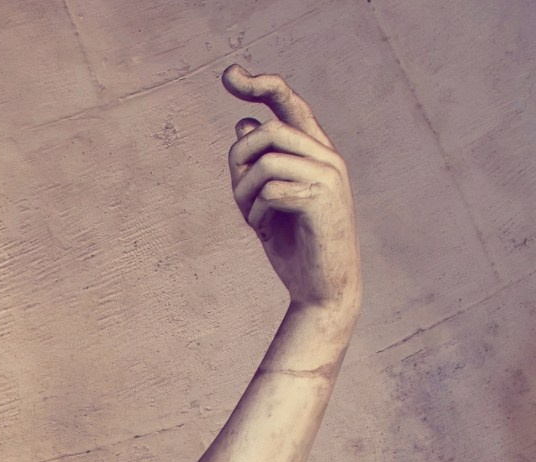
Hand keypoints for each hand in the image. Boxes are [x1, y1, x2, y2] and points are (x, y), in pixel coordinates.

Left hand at [223, 67, 360, 323]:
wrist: (322, 291)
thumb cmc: (297, 248)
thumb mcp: (270, 202)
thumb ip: (260, 165)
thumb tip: (243, 125)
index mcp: (316, 151)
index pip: (288, 102)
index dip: (259, 84)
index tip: (229, 74)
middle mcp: (326, 156)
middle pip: (268, 131)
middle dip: (239, 163)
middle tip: (237, 198)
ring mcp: (328, 176)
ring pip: (266, 161)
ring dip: (244, 194)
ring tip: (252, 219)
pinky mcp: (321, 200)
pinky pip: (271, 190)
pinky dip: (256, 213)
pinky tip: (264, 232)